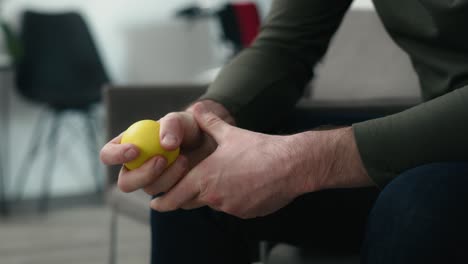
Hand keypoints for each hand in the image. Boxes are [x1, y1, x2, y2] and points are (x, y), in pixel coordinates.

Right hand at [100, 100, 233, 194]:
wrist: (209, 143)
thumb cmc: (189, 128)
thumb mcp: (182, 119)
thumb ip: (172, 125)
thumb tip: (165, 144)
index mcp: (127, 147)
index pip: (108, 154)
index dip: (116, 155)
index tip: (135, 150)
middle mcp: (135, 168)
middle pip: (125, 183)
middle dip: (142, 174)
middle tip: (161, 160)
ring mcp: (152, 183)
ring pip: (149, 190)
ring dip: (167, 177)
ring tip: (185, 159)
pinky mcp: (169, 194)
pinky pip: (170, 198)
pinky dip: (181, 185)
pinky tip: (192, 171)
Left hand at [150, 103, 312, 218]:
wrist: (290, 165)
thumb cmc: (259, 148)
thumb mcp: (231, 133)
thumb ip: (210, 122)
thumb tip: (197, 108)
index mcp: (205, 177)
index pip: (173, 197)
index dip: (162, 201)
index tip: (156, 202)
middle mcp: (214, 196)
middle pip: (188, 203)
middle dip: (183, 198)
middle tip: (181, 192)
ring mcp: (230, 207)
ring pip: (212, 204)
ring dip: (210, 195)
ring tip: (221, 180)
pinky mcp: (245, 213)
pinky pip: (232, 208)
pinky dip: (231, 199)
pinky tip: (243, 185)